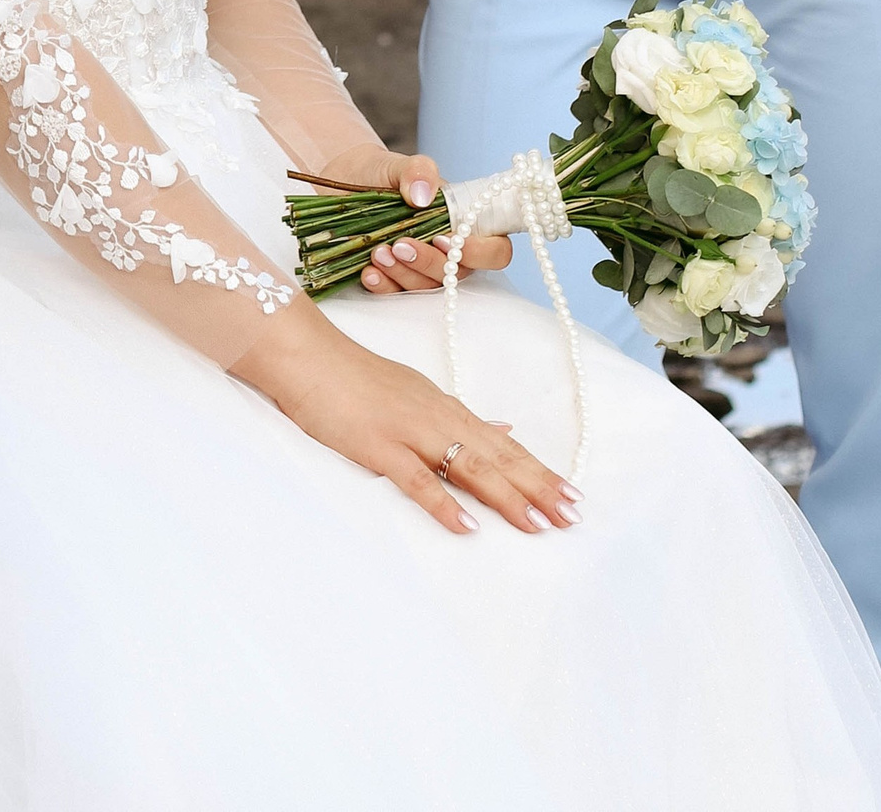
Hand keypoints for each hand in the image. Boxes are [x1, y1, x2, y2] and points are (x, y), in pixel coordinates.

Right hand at [234, 297, 578, 537]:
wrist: (308, 354)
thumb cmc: (356, 376)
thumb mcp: (417, 391)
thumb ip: (459, 416)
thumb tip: (504, 429)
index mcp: (447, 408)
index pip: (503, 445)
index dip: (538, 471)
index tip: (572, 495)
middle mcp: (438, 417)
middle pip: (497, 456)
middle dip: (538, 487)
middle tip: (573, 516)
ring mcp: (410, 431)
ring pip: (468, 466)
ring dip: (506, 496)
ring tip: (538, 524)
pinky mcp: (379, 446)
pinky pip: (417, 480)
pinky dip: (443, 503)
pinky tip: (466, 526)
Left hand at [310, 143, 512, 295]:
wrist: (343, 183)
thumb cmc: (381, 173)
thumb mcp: (397, 164)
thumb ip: (418, 171)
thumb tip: (422, 196)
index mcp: (462, 222)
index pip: (494, 249)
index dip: (480, 253)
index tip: (445, 239)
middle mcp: (446, 250)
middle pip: (458, 275)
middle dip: (430, 263)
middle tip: (401, 245)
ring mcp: (421, 269)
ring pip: (427, 288)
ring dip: (404, 275)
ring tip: (378, 252)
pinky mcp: (393, 281)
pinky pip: (396, 296)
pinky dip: (383, 287)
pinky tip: (368, 273)